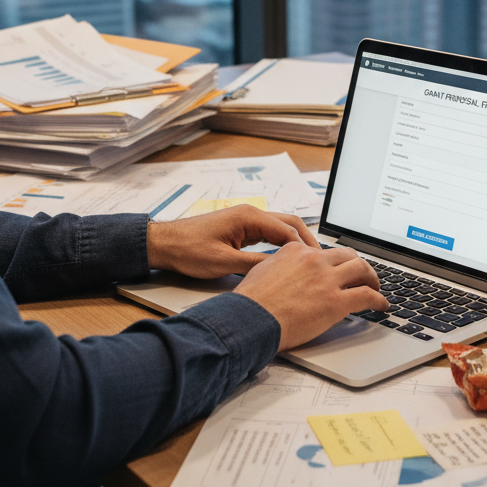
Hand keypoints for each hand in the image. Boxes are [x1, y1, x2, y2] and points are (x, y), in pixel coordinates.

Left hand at [146, 204, 319, 279]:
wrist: (164, 244)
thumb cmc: (188, 250)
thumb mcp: (224, 263)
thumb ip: (255, 266)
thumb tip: (280, 272)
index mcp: (249, 217)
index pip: (288, 230)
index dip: (305, 248)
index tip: (318, 263)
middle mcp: (250, 214)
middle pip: (289, 224)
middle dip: (307, 242)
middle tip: (321, 260)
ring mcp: (246, 219)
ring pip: (280, 228)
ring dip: (295, 243)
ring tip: (309, 261)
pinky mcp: (240, 228)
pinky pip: (268, 233)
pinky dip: (281, 244)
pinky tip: (287, 258)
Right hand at [234, 242, 388, 349]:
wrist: (249, 320)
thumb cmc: (250, 303)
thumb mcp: (262, 271)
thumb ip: (280, 266)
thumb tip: (286, 272)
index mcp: (295, 251)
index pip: (323, 251)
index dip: (334, 262)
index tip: (338, 269)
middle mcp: (313, 260)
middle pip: (347, 255)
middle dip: (357, 265)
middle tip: (362, 275)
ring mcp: (326, 279)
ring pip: (361, 268)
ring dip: (372, 278)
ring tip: (375, 288)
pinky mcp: (335, 301)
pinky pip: (366, 295)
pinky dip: (378, 300)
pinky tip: (382, 306)